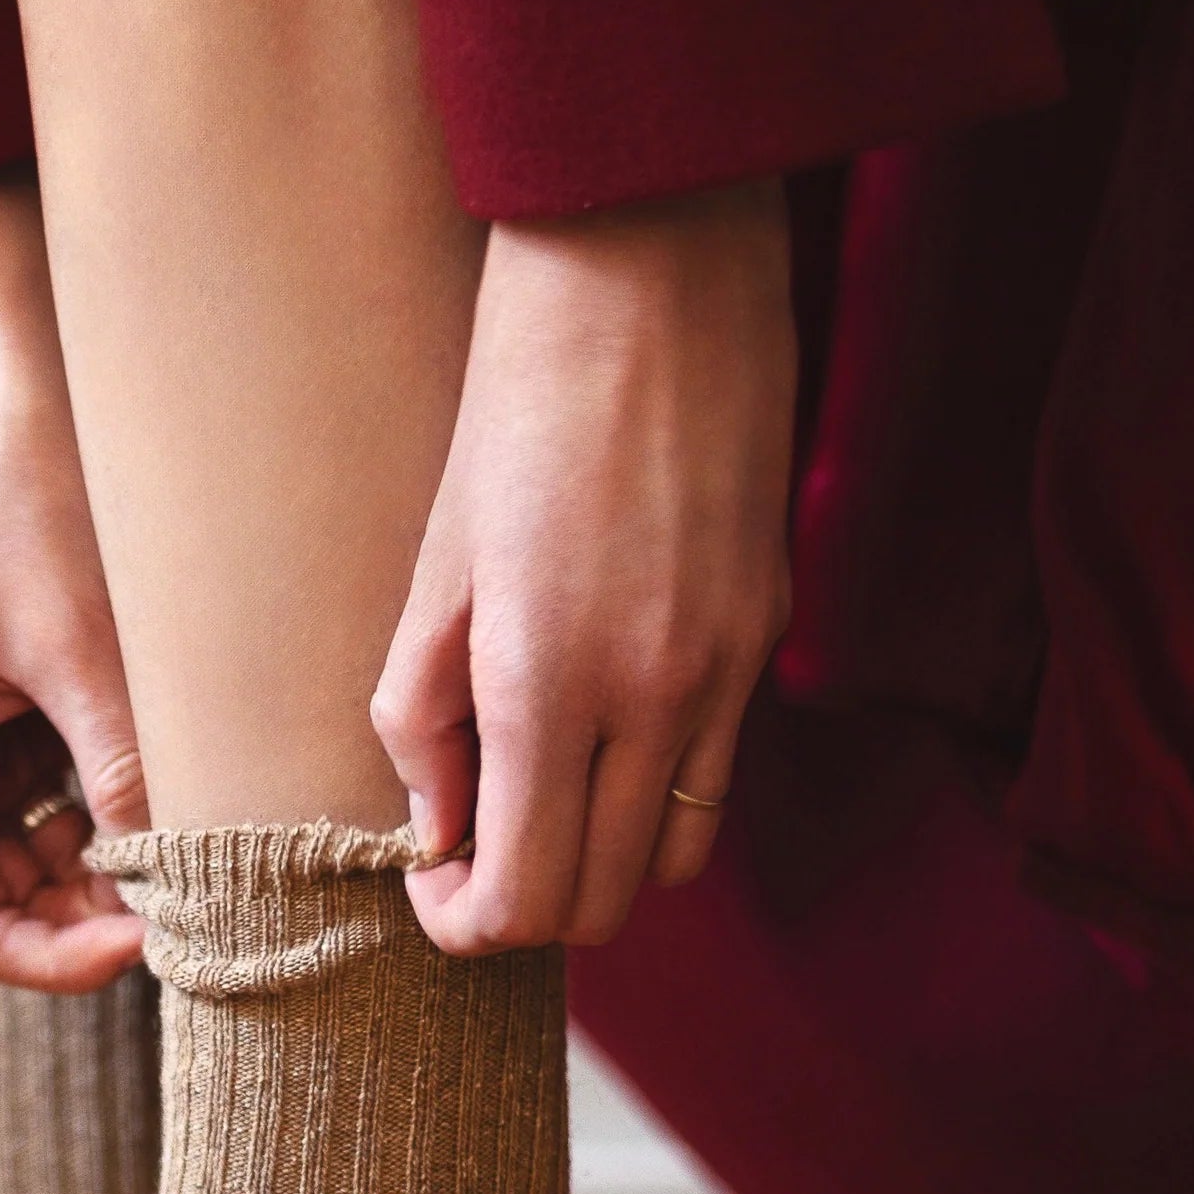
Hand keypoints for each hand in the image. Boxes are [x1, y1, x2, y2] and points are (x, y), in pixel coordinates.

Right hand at [0, 179, 146, 991]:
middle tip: (204, 902)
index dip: (51, 960)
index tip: (148, 940)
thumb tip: (181, 883)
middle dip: (97, 920)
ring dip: (116, 871)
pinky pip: (70, 799)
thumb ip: (122, 772)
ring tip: (208, 851)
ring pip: (45, 861)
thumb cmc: (18, 491)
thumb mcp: (81, 645)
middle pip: (7, 905)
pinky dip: (126, 814)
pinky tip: (191, 793)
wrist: (5, 368)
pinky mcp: (23, 708)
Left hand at [371, 181, 795, 952]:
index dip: (466, 925)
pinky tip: (601, 732)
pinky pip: (716, 777)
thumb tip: (437, 835)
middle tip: (474, 853)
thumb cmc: (513, 410)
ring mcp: (729, 671)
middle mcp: (657, 699)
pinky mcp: (770, 632)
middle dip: (528, 906)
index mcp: (548, 685)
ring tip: (539, 794)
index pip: (525, 899)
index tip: (432, 888)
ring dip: (599, 861)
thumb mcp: (432, 577)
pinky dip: (653, 797)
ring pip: (671, 861)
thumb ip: (423, 726)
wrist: (653, 268)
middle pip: (603, 907)